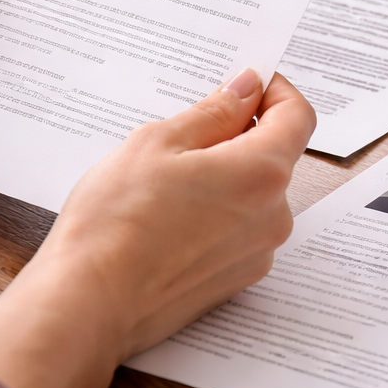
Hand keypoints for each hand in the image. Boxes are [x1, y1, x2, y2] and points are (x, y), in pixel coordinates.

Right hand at [0, 70, 315, 387]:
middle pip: (274, 157)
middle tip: (185, 135)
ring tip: (165, 184)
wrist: (89, 303)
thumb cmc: (115, 221)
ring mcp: (258, 252)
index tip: (249, 84)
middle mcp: (274, 215)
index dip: (276, 91)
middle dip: (240, 137)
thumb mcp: (158, 142)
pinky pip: (238, 230)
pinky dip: (216, 215)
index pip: (298, 117)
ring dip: (225, 178)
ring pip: (254, 196)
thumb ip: (214, 113)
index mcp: (262, 172)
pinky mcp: (236, 280)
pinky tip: (168, 218)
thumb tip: (247, 89)